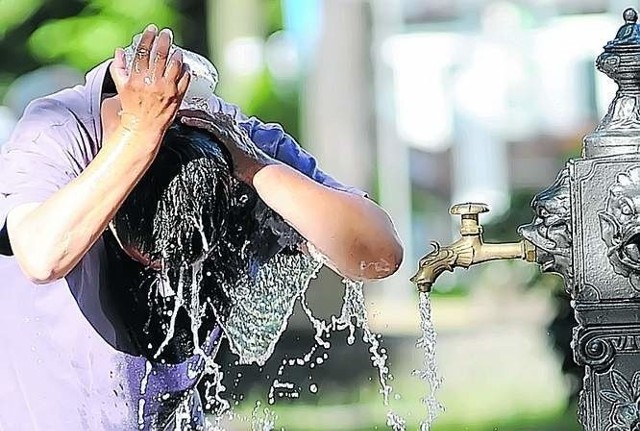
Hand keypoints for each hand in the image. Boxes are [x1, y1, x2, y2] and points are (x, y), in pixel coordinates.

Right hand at [109, 24, 189, 139]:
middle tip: (167, 34)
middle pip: (160, 55)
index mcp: (136, 78)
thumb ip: (118, 67)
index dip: (147, 38)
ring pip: (174, 65)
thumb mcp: (121, 86)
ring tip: (177, 50)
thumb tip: (119, 51)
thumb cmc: (131, 107)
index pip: (142, 52)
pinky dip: (185, 70)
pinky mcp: (177, 97)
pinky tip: (184, 66)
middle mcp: (151, 83)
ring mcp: (166, 90)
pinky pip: (184, 79)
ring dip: (176, 55)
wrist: (143, 128)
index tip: (152, 30)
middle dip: (164, 41)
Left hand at [178, 109, 273, 183]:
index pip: (208, 117)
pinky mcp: (227, 135)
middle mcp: (228, 125)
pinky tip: (185, 120)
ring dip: (188, 113)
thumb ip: (221, 150)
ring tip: (174, 113)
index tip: (180, 114)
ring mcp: (228, 129)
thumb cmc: (247, 167)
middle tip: (172, 109)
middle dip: (188, 110)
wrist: (258, 170)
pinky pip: (208, 125)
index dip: (194, 114)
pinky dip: (196, 121)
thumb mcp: (231, 154)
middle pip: (204, 113)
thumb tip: (209, 155)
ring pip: (204, 116)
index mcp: (229, 128)